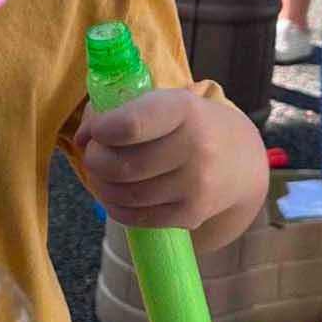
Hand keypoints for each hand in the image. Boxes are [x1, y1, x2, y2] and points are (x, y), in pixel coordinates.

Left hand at [74, 89, 266, 235]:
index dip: (101, 130)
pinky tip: (116, 195)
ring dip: (101, 186)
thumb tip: (82, 138)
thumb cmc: (188, 124)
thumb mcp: (163, 103)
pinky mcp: (191, 215)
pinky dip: (116, 207)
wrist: (240, 159)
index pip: (130, 126)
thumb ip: (119, 111)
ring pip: (126, 195)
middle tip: (94, 154)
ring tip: (102, 174)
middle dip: (95, 160)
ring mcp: (195, 186)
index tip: (97, 130)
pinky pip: (137, 218)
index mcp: (184, 110)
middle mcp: (194, 148)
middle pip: (121, 166)